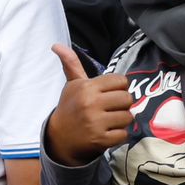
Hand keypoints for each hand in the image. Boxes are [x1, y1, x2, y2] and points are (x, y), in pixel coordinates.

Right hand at [45, 44, 132, 166]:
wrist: (60, 138)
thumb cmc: (70, 107)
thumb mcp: (72, 85)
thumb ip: (71, 64)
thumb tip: (56, 44)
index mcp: (86, 87)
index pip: (121, 81)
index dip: (118, 88)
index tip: (108, 94)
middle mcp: (91, 103)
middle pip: (127, 98)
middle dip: (122, 104)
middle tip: (110, 109)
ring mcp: (95, 123)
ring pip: (128, 117)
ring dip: (121, 120)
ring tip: (108, 121)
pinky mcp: (100, 140)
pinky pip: (123, 134)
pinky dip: (118, 135)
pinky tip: (107, 133)